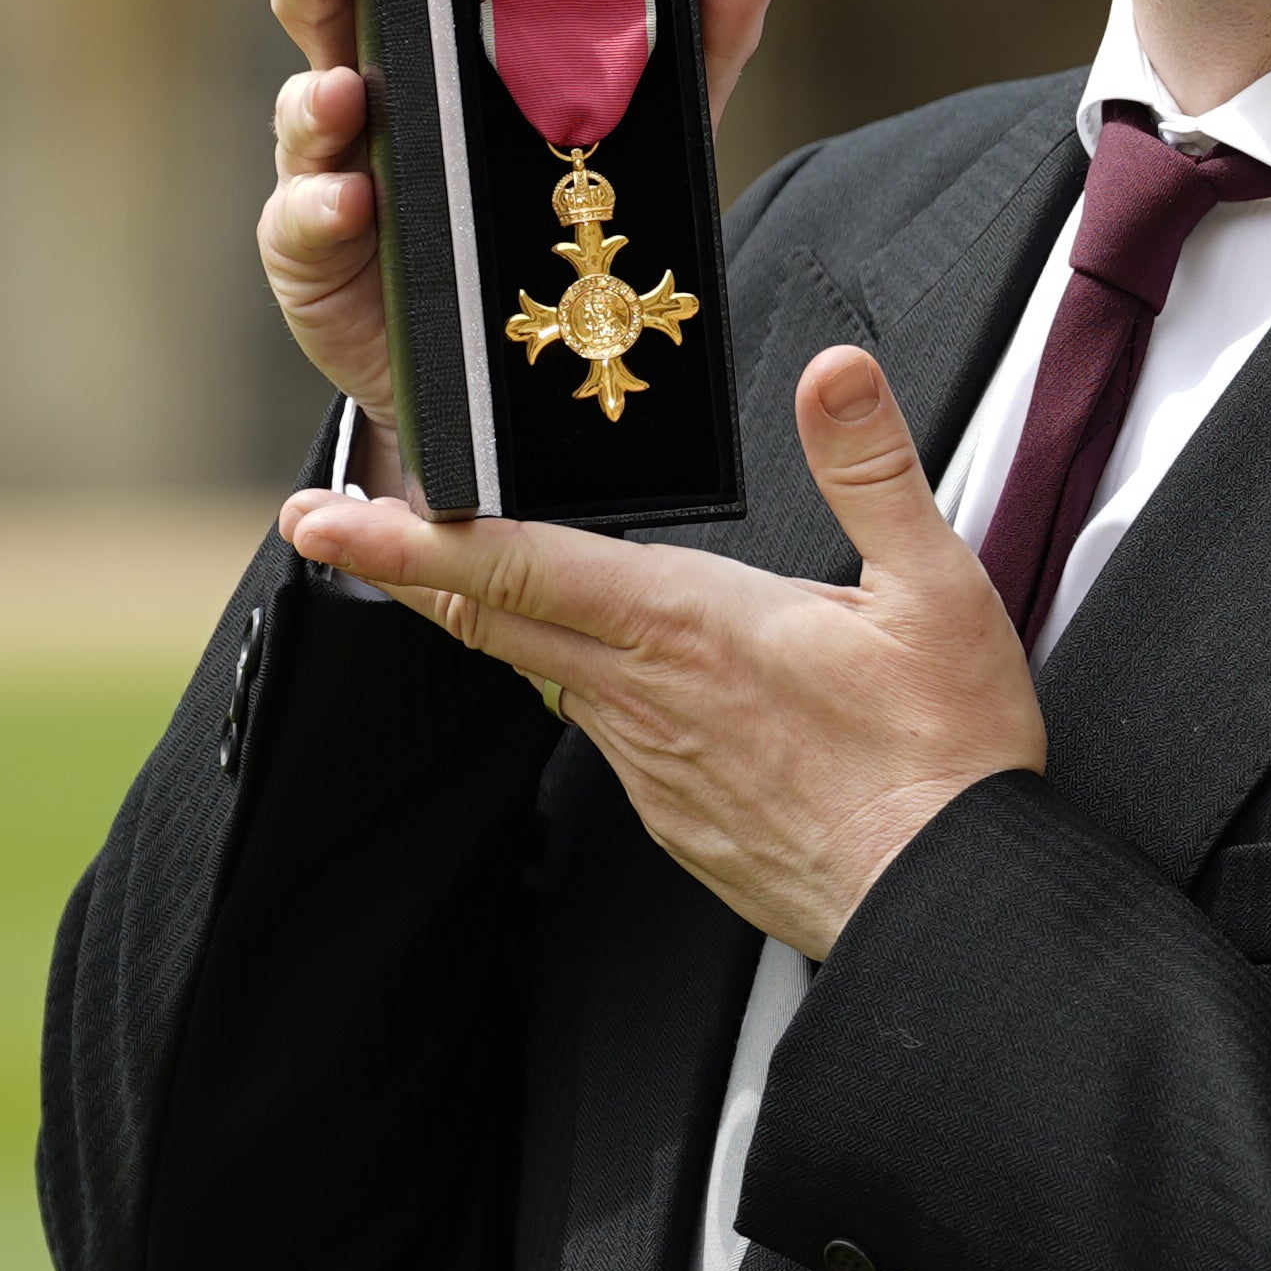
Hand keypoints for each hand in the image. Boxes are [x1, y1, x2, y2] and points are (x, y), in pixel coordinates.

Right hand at [251, 0, 794, 497]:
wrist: (528, 358)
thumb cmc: (565, 207)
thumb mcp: (648, 115)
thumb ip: (695, 28)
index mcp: (427, 27)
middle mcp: (366, 85)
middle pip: (322, 3)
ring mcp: (333, 170)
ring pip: (307, 114)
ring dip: (319, 94)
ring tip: (346, 86)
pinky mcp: (321, 262)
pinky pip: (306, 229)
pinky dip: (323, 211)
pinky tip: (352, 201)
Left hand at [274, 349, 1038, 955]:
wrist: (943, 899)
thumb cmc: (945, 754)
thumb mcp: (935, 590)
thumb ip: (872, 469)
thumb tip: (837, 371)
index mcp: (692, 624)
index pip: (519, 564)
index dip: (410, 537)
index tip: (327, 517)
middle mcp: (647, 694)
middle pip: (492, 618)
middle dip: (399, 568)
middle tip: (325, 528)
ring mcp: (650, 764)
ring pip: (542, 674)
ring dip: (490, 620)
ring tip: (460, 578)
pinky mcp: (673, 817)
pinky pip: (603, 733)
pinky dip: (577, 686)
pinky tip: (606, 674)